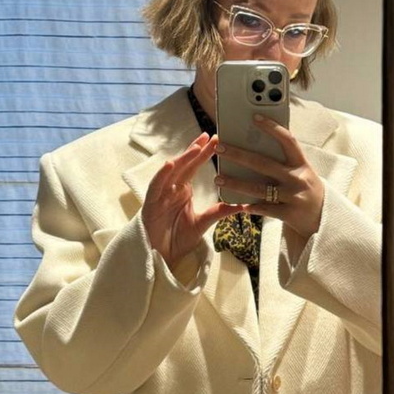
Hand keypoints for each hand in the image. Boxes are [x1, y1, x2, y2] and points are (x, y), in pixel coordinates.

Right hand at [142, 133, 234, 268]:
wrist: (161, 256)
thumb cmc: (177, 239)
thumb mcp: (203, 224)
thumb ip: (218, 212)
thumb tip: (242, 205)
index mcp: (183, 190)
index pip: (194, 167)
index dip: (203, 152)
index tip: (217, 139)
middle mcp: (171, 189)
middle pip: (184, 165)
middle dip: (196, 150)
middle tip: (210, 136)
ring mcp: (160, 195)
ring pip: (171, 172)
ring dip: (183, 158)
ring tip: (196, 147)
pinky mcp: (151, 204)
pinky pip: (156, 186)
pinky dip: (162, 175)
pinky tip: (170, 164)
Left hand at [213, 116, 324, 240]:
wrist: (325, 219)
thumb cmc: (307, 190)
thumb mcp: (302, 172)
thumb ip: (285, 161)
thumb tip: (257, 145)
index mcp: (301, 164)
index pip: (287, 141)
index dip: (272, 128)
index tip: (254, 117)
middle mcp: (298, 178)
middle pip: (264, 163)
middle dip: (239, 155)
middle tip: (220, 148)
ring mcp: (294, 197)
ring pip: (259, 188)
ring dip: (236, 183)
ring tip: (219, 179)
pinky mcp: (289, 214)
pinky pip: (265, 209)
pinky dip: (250, 206)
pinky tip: (238, 204)